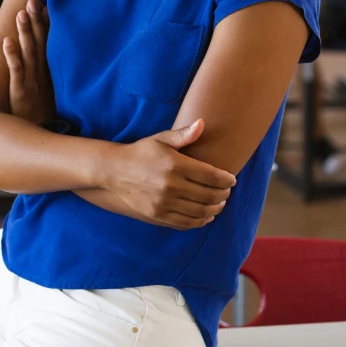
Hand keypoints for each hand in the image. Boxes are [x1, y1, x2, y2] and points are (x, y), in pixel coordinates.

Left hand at [2, 0, 55, 123]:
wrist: (42, 144)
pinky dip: (12, 57)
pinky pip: (16, 73)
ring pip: (28, 55)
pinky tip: (6, 42)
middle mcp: (42, 77)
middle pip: (39, 45)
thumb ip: (51, 83)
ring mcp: (31, 85)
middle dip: (35, 23)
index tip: (45, 6)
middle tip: (31, 2)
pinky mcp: (21, 95)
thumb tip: (52, 67)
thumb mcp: (50, 100)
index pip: (48, 46)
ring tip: (20, 15)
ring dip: (24, 34)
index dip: (46, 27)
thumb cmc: (44, 122)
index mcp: (49, 76)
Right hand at [108, 120, 236, 229]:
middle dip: (224, 194)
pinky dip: (201, 221)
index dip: (226, 179)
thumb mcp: (160, 139)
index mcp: (174, 165)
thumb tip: (202, 124)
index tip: (231, 179)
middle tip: (226, 192)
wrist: (114, 171)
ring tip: (219, 203)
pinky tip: (206, 215)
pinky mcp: (158, 215)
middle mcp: (171, 185)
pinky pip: (187, 222)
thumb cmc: (140, 152)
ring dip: (216, 208)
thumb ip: (183, 135)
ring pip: (201, 211)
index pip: (212, 176)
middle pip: (210, 195)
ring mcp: (164, 202)